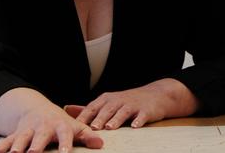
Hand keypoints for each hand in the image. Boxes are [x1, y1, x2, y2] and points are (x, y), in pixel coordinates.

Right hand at [0, 88, 101, 152]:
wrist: (38, 110)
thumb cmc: (61, 123)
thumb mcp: (75, 127)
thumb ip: (87, 136)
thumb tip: (100, 144)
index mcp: (60, 125)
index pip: (64, 134)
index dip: (65, 143)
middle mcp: (44, 127)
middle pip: (41, 135)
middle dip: (37, 144)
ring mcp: (29, 130)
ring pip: (22, 137)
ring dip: (18, 145)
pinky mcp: (16, 134)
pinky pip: (8, 139)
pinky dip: (3, 145)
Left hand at [67, 78, 198, 129]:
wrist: (156, 95)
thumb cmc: (128, 102)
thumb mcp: (108, 102)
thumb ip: (90, 108)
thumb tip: (68, 110)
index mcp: (107, 99)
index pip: (93, 107)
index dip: (84, 117)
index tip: (74, 127)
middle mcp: (119, 100)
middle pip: (107, 109)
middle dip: (99, 118)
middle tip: (92, 128)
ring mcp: (133, 104)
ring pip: (123, 112)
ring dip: (116, 119)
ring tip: (110, 127)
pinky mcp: (146, 110)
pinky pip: (142, 115)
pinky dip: (138, 120)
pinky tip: (135, 126)